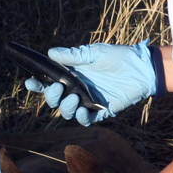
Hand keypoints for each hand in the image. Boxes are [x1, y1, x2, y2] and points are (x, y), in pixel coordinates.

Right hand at [24, 40, 159, 125]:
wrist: (142, 69)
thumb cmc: (119, 57)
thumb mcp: (95, 53)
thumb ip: (73, 56)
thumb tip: (50, 53)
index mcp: (72, 75)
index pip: (49, 82)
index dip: (37, 85)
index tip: (30, 82)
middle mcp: (77, 90)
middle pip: (55, 100)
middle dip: (51, 96)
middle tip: (58, 88)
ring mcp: (88, 101)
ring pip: (67, 112)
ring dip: (66, 107)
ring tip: (74, 97)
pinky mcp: (101, 110)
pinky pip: (86, 119)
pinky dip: (82, 117)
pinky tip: (83, 109)